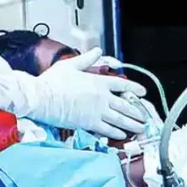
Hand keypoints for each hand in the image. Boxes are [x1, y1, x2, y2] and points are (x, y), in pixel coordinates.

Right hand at [27, 48, 146, 139]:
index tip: (143, 92)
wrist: (42, 97)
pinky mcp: (89, 123)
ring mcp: (97, 111)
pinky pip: (107, 129)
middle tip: (144, 117)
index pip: (122, 85)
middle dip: (137, 112)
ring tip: (140, 128)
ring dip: (132, 124)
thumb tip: (97, 50)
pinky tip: (122, 135)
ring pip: (120, 119)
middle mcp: (102, 97)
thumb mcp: (70, 65)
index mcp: (98, 81)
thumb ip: (87, 59)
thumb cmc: (53, 81)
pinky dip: (117, 133)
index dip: (135, 88)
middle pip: (125, 105)